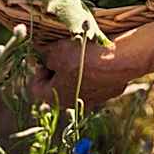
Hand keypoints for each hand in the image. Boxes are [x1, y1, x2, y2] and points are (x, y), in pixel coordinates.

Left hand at [28, 29, 145, 108]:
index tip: (46, 56)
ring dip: (76, 70)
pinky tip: (97, 58)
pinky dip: (93, 72)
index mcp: (53, 96)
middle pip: (56, 86)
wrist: (117, 61)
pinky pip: (94, 82)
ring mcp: (90, 101)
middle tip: (63, 52)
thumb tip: (40, 53)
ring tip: (82, 53)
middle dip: (58, 69)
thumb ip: (45, 54)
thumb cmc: (82, 57)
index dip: (39, 68)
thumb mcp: (56, 50)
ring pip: (76, 84)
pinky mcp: (106, 94)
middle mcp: (70, 104)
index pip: (36, 86)